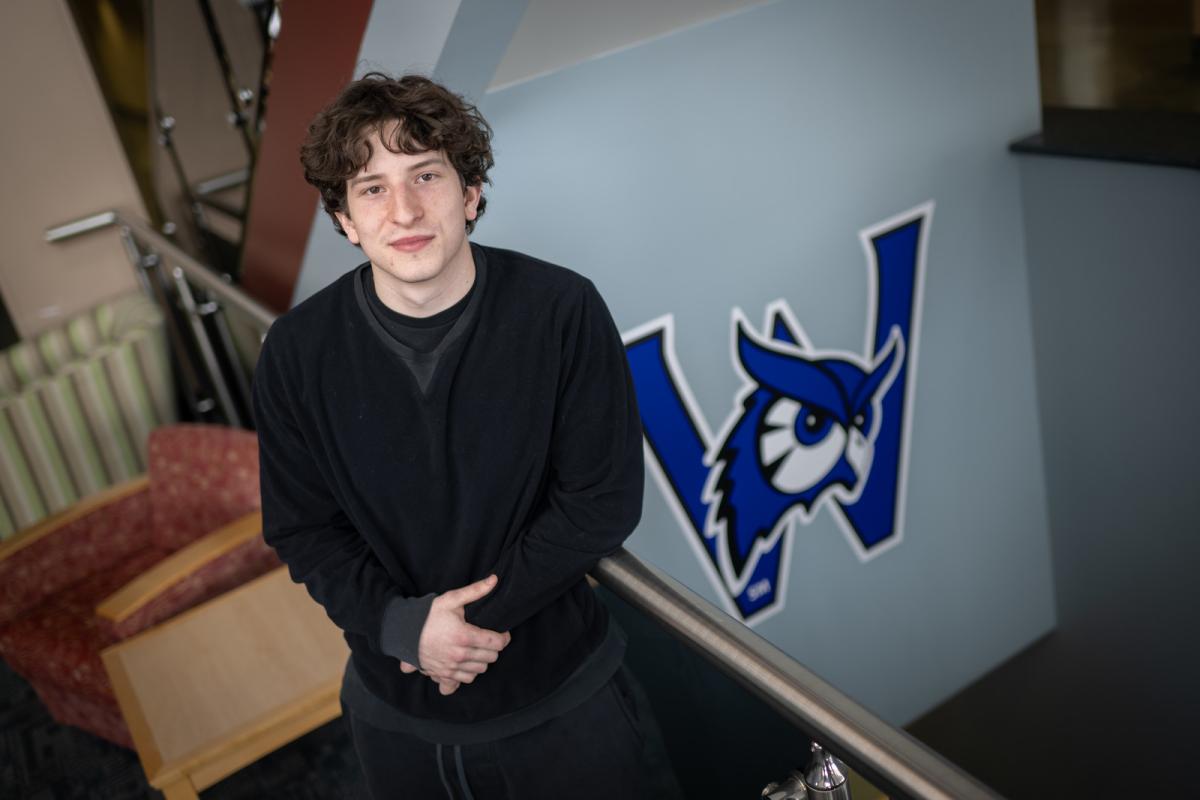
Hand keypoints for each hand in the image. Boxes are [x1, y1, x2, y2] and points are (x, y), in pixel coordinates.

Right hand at [412, 574, 511, 695]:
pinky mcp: (443, 675)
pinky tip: (466, 663)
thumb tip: (494, 580)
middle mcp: (460, 655)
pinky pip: (465, 680)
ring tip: (477, 649)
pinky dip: (468, 673)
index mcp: (465, 636)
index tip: (502, 633)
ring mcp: (451, 667)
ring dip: (482, 661)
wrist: (403, 631)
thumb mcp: (451, 599)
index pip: (497, 643)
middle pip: (491, 657)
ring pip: (480, 670)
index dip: (503, 637)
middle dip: (493, 648)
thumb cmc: (428, 615)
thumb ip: (475, 591)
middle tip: (488, 639)